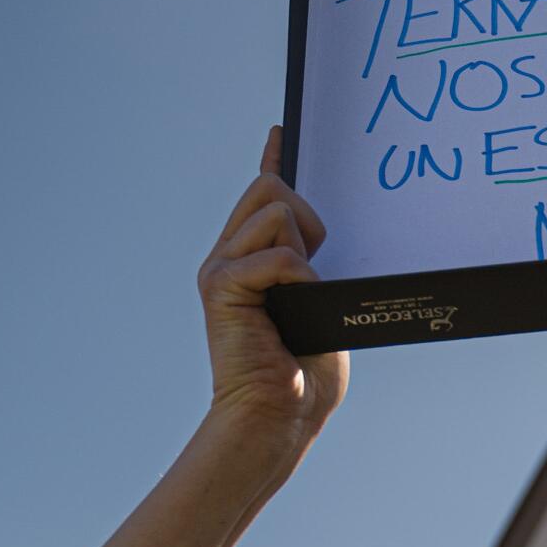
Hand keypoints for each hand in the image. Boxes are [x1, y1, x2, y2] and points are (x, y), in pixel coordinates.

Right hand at [196, 127, 346, 447]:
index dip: (275, 160)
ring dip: (305, 250)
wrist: (281, 414)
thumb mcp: (323, 305)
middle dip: (309, 217)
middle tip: (318, 269)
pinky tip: (297, 306)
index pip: (261, 193)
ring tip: (303, 296)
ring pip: (275, 209)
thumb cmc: (307, 371)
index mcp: (254, 258)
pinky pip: (279, 254)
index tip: (284, 132)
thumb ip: (315, 268)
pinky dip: (301, 278)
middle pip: (271, 187)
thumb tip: (324, 241)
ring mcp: (222, 266)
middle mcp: (230, 254)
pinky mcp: (222, 285)